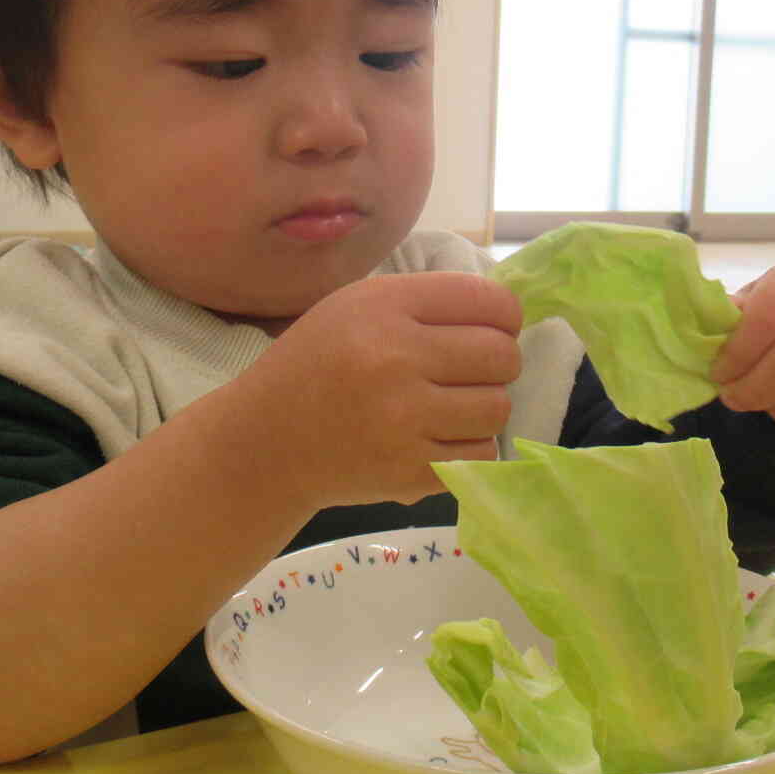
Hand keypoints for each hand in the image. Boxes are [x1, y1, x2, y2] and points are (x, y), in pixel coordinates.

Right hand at [232, 272, 522, 507]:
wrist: (266, 442)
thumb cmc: (317, 363)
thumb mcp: (358, 306)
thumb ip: (428, 303)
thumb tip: (508, 316)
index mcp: (384, 306)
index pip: (488, 302)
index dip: (504, 316)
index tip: (493, 328)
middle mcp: (395, 358)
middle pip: (502, 356)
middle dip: (499, 362)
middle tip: (471, 371)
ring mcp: (403, 420)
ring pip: (498, 408)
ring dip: (484, 407)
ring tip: (452, 406)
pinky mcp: (409, 471)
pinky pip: (482, 454)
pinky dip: (470, 447)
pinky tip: (440, 437)